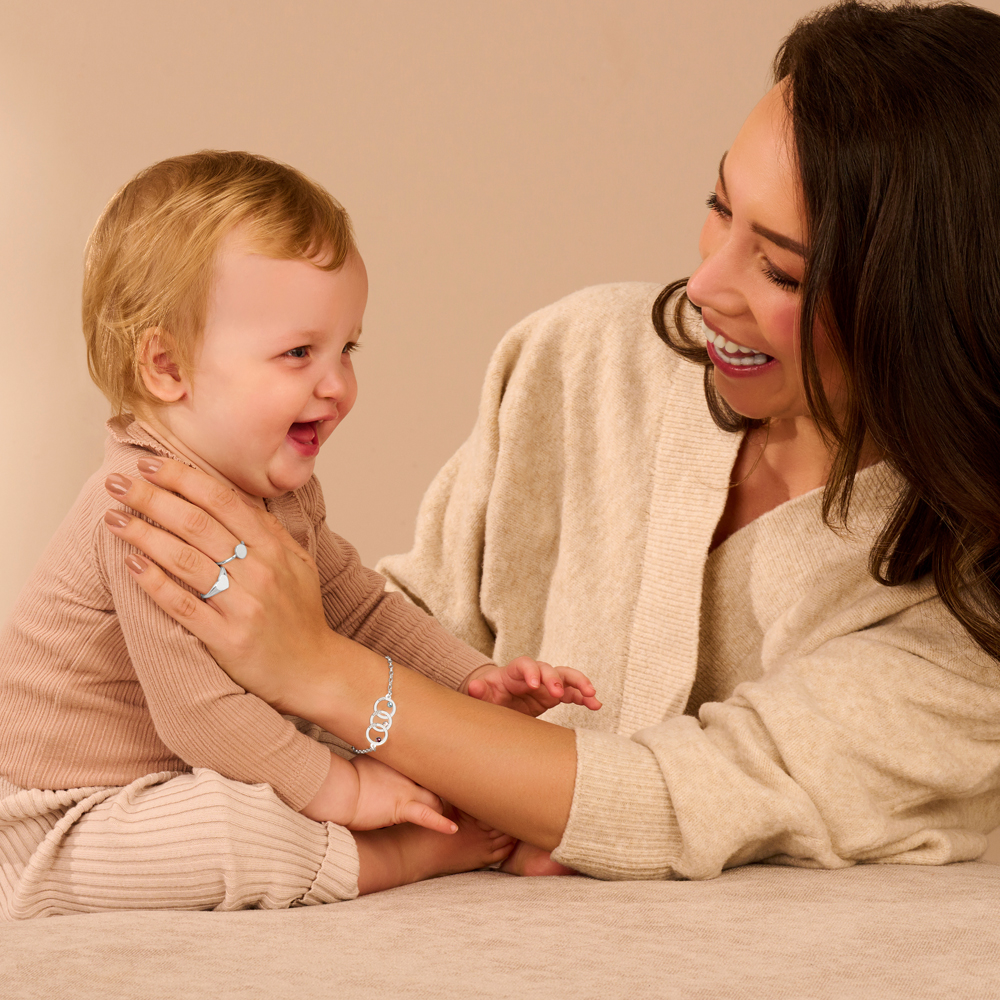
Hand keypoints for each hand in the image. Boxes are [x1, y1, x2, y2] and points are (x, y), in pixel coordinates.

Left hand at [101, 458, 334, 712]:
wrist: (314, 669)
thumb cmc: (300, 614)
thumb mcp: (297, 562)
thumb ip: (267, 530)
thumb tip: (228, 496)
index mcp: (274, 547)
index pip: (222, 500)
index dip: (182, 477)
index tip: (150, 463)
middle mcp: (260, 571)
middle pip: (196, 523)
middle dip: (151, 497)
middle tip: (119, 482)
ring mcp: (244, 605)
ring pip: (184, 560)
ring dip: (143, 534)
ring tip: (113, 518)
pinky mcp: (227, 639)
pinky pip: (183, 605)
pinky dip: (154, 582)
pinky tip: (131, 563)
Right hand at [348, 756, 456, 833]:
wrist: (337, 789)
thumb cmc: (344, 777)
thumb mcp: (364, 760)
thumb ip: (378, 762)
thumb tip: (378, 763)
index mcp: (398, 761)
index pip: (424, 767)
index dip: (431, 776)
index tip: (438, 778)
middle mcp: (406, 774)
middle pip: (434, 782)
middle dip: (440, 791)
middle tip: (449, 797)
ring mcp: (405, 790)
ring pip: (434, 799)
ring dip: (439, 807)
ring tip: (449, 815)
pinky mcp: (401, 808)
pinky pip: (427, 816)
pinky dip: (441, 824)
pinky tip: (452, 829)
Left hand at [460, 656, 600, 715]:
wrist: (495, 700)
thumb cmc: (488, 696)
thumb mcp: (482, 695)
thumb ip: (479, 691)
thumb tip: (473, 687)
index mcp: (514, 671)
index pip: (524, 664)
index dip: (531, 672)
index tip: (534, 685)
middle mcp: (533, 674)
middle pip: (548, 669)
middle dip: (555, 679)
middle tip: (559, 694)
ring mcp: (546, 683)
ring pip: (566, 677)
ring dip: (579, 684)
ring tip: (591, 695)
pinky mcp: (554, 694)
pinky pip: (573, 693)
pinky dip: (584, 697)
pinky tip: (596, 705)